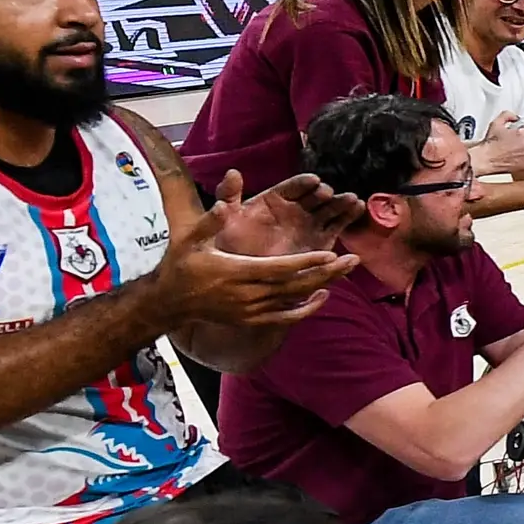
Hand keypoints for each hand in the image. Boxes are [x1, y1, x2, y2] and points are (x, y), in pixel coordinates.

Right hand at [154, 172, 354, 327]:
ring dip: (323, 285)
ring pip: (295, 299)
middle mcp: (248, 294)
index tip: (331, 253)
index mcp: (236, 272)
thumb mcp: (189, 238)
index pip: (278, 268)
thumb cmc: (181, 264)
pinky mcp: (252, 319)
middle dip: (326, 272)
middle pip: (295, 285)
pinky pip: (285, 317)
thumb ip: (210, 222)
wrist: (168, 302)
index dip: (306, 262)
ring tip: (347, 271)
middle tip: (354, 259)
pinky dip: (306, 309)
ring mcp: (251, 310)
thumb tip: (225, 204)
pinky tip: (324, 296)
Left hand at [215, 167, 363, 257]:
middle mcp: (295, 208)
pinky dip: (349, 218)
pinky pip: (338, 226)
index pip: (291, 187)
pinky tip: (358, 209)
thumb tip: (233, 172)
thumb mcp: (225, 218)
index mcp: (274, 199)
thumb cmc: (231, 244)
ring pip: (329, 209)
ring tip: (352, 200)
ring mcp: (310, 223)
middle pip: (314, 196)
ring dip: (341, 203)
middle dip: (324, 194)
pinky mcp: (322, 240)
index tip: (312, 181)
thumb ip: (228, 194)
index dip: (302, 184)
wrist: (242, 275)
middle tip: (329, 194)